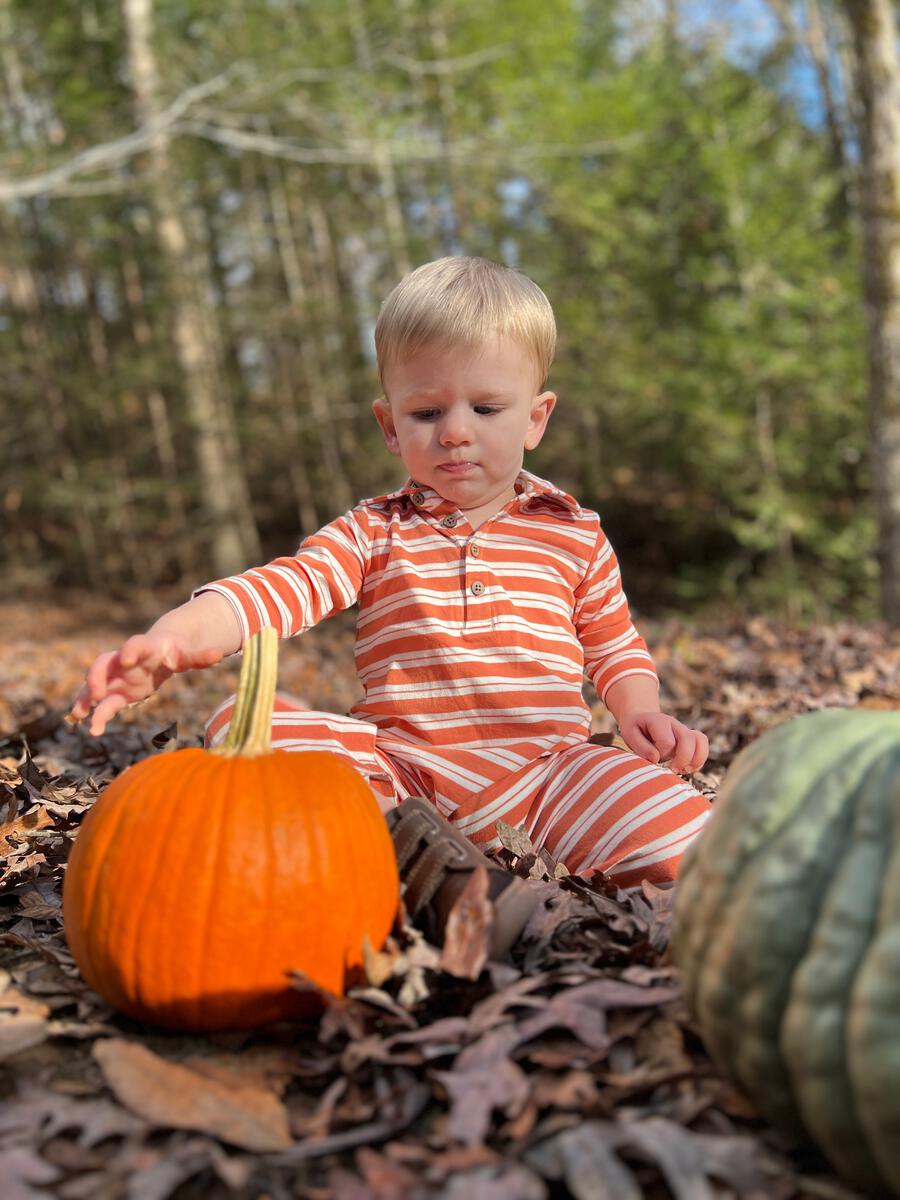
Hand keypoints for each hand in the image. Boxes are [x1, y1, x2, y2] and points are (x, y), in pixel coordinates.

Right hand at [69, 633, 223, 735]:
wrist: (159, 652)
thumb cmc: (175, 653)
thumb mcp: (189, 655)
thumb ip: (201, 656)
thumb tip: (221, 654)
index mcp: (145, 648)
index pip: (134, 644)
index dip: (130, 650)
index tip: (127, 660)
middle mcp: (125, 661)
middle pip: (104, 662)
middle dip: (96, 676)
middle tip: (97, 693)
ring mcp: (116, 675)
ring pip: (95, 682)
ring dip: (85, 696)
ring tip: (80, 715)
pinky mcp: (115, 691)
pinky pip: (98, 701)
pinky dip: (87, 709)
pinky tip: (81, 723)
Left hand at [617, 711, 707, 773]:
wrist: (643, 720)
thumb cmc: (636, 729)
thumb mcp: (629, 734)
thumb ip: (640, 746)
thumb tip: (655, 758)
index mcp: (659, 722)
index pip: (668, 742)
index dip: (661, 755)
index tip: (652, 759)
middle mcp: (675, 725)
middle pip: (689, 739)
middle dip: (683, 759)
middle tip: (671, 769)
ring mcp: (684, 731)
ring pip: (701, 741)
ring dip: (695, 760)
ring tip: (683, 770)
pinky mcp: (690, 740)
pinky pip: (703, 748)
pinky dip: (698, 762)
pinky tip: (686, 769)